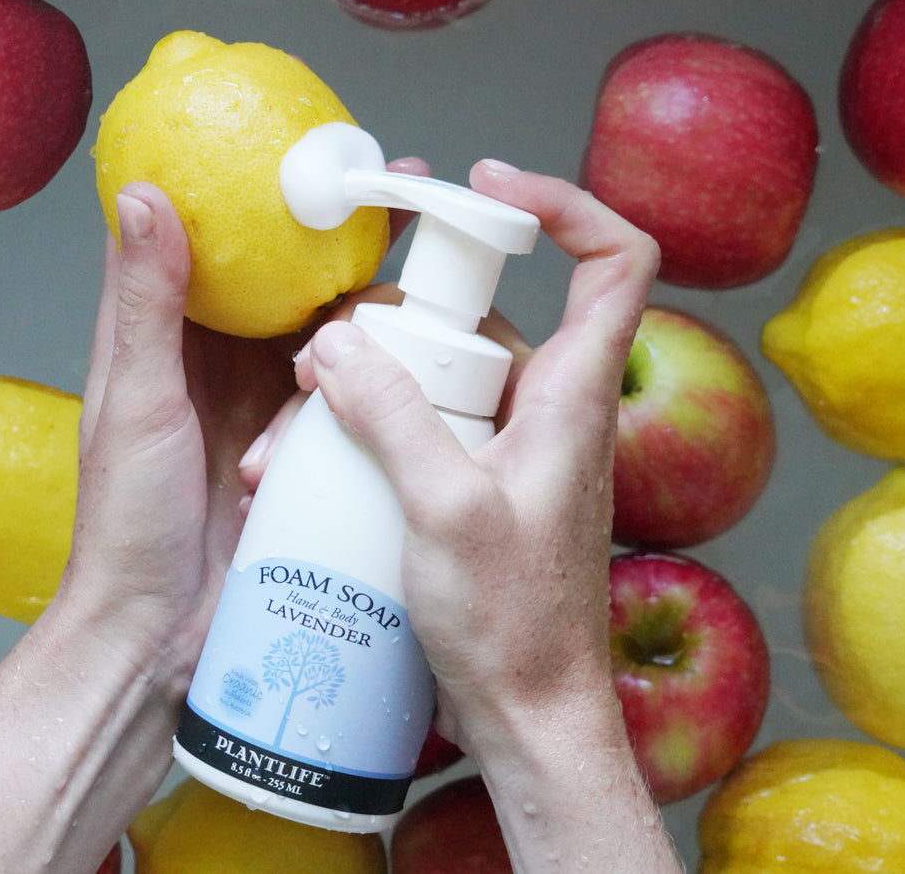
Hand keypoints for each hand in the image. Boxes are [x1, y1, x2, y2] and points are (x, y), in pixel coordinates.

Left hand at [59, 161, 428, 667]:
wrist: (160, 632)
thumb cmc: (128, 521)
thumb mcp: (137, 401)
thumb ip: (146, 303)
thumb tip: (146, 189)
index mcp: (166, 333)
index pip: (209, 233)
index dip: (255, 183)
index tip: (311, 145)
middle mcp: (219, 357)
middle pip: (287, 275)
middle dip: (344, 235)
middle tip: (408, 199)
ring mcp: (267, 402)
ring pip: (328, 330)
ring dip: (365, 314)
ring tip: (417, 298)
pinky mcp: (306, 447)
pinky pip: (350, 393)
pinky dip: (372, 379)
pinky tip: (411, 371)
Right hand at [289, 162, 675, 871]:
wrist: (527, 718)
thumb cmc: (514, 626)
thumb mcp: (446, 509)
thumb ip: (395, 416)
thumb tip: (342, 344)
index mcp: (573, 394)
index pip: (614, 259)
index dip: (566, 202)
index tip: (486, 186)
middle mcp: (549, 408)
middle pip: (481, 317)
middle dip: (396, 321)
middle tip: (324, 357)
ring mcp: (510, 449)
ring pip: (437, 375)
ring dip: (363, 389)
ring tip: (291, 433)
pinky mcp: (477, 485)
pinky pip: (421, 429)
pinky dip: (367, 434)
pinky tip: (302, 470)